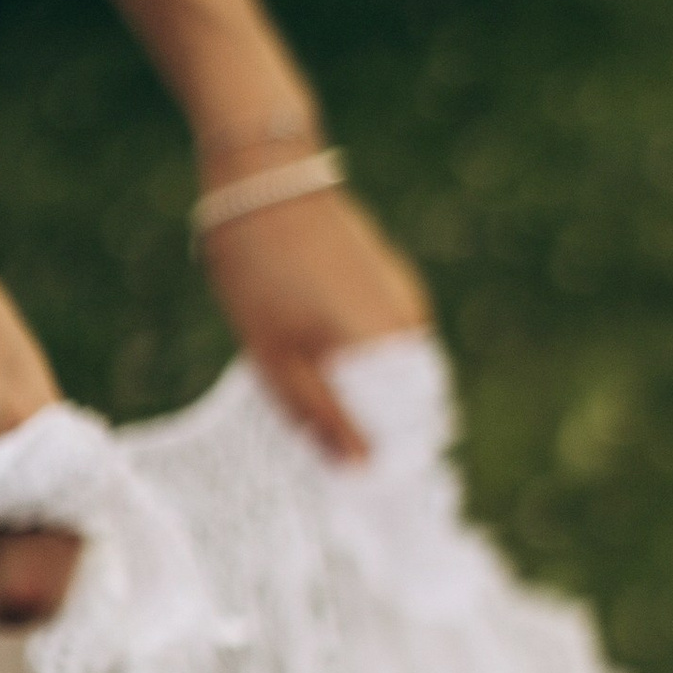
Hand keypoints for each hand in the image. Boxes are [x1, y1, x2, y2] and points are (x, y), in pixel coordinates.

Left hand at [199, 182, 428, 463]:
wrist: (263, 177)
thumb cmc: (258, 271)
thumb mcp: (273, 356)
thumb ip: (320, 414)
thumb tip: (360, 468)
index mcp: (388, 353)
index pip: (414, 434)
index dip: (394, 467)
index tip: (368, 494)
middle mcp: (411, 330)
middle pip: (414, 408)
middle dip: (386, 437)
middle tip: (343, 459)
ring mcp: (406, 301)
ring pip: (403, 375)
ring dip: (377, 401)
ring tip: (333, 416)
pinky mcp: (394, 280)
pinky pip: (394, 342)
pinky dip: (372, 364)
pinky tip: (333, 366)